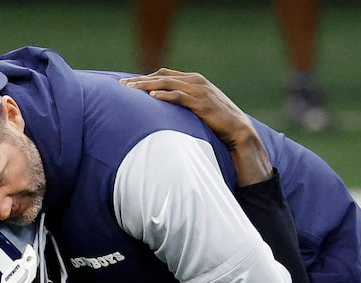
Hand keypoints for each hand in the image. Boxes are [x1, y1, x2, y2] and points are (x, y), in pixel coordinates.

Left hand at [121, 69, 271, 184]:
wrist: (239, 131)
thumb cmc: (217, 123)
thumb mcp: (198, 108)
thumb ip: (184, 103)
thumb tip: (163, 109)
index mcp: (194, 80)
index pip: (164, 73)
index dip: (145, 77)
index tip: (128, 84)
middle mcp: (196, 81)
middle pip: (162, 75)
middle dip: (140, 80)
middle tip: (122, 85)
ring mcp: (199, 91)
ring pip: (167, 83)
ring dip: (146, 86)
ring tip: (130, 90)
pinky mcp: (202, 103)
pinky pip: (179, 96)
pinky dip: (165, 95)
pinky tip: (152, 97)